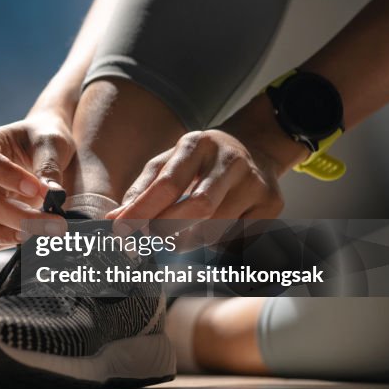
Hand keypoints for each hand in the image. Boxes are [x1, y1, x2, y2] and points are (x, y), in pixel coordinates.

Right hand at [0, 112, 73, 250]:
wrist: (43, 150)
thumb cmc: (44, 140)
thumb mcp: (52, 143)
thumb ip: (49, 166)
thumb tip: (52, 196)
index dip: (7, 177)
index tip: (38, 189)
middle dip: (21, 217)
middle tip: (56, 225)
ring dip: (5, 235)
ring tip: (37, 236)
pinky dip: (7, 242)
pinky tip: (32, 236)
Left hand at [105, 129, 285, 225]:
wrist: (255, 149)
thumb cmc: (200, 162)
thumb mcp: (169, 163)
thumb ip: (143, 190)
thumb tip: (115, 218)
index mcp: (197, 144)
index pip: (167, 183)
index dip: (142, 210)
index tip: (120, 229)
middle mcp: (230, 160)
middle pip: (199, 207)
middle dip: (170, 228)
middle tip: (153, 236)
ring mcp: (256, 181)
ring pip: (218, 228)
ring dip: (191, 240)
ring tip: (181, 233)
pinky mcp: (273, 203)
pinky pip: (238, 238)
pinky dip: (217, 243)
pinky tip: (213, 230)